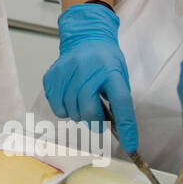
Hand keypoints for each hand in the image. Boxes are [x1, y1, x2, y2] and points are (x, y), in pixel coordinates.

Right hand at [42, 3, 136, 150]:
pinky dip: (64, 109)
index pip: (121, 102)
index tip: (130, 146)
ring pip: (71, 112)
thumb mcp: (119, 75)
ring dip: (79, 114)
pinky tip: (70, 97)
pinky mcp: (52, 76)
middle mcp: (87, 70)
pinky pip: (57, 107)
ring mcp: (66, 72)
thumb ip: (117, 99)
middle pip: (89, 111)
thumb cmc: (105, 60)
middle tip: (98, 119)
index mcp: (110, 71)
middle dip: (95, 122)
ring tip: (83, 102)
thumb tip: (119, 131)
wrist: (84, 37)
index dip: (127, 127)